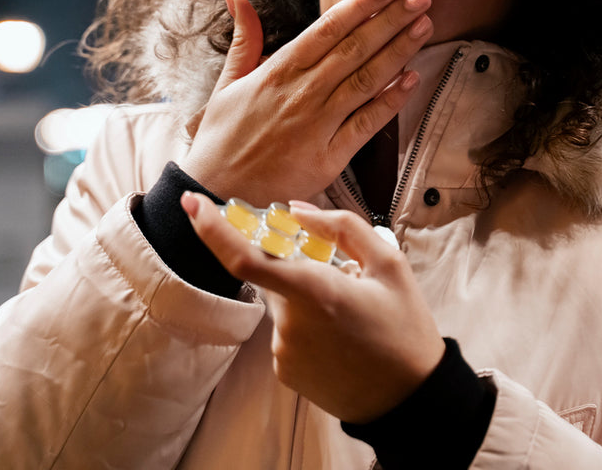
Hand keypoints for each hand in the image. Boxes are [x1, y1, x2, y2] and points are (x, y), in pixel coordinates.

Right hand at [179, 0, 432, 204]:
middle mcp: (301, 93)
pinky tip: (412, 80)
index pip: (326, 29)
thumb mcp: (227, 83)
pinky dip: (390, 101)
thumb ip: (243, 39)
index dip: (359, 5)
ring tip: (424, 26)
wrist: (215, 192)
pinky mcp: (329, 157)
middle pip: (354, 49)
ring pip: (365, 80)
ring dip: (398, 51)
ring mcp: (317, 125)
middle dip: (390, 19)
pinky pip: (366, 124)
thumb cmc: (222, 139)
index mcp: (277, 71)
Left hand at [181, 192, 445, 422]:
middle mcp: (290, 323)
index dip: (211, 230)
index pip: (243, 260)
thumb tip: (297, 211)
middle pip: (275, 276)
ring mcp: (283, 352)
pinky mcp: (284, 372)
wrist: (409, 398)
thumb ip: (342, 227)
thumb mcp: (390, 265)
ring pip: (283, 304)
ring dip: (307, 299)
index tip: (193, 204)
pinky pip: (287, 332)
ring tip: (351, 317)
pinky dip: (307, 325)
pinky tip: (341, 338)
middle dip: (299, 268)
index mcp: (315, 292)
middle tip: (345, 278)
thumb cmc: (404, 328)